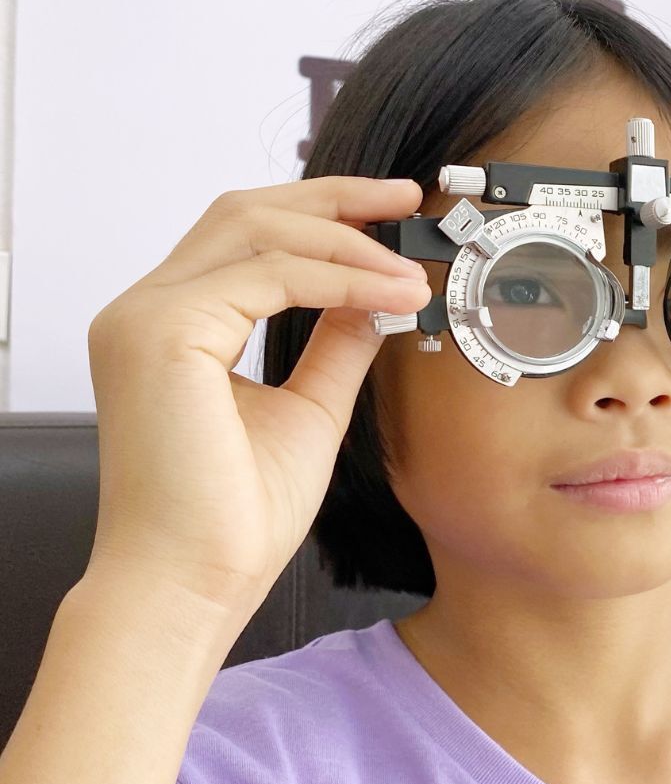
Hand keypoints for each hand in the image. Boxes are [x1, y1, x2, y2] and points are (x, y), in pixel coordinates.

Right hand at [82, 176, 431, 610]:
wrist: (194, 584)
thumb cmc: (235, 518)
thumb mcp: (308, 410)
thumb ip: (336, 345)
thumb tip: (376, 298)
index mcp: (171, 325)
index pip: (246, 235)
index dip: (323, 212)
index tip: (392, 212)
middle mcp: (145, 310)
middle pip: (246, 211)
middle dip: (335, 199)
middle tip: (408, 202)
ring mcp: (145, 317)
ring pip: (257, 230)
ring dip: (349, 244)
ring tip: (413, 274)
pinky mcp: (163, 333)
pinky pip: (269, 276)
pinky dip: (339, 279)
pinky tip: (389, 297)